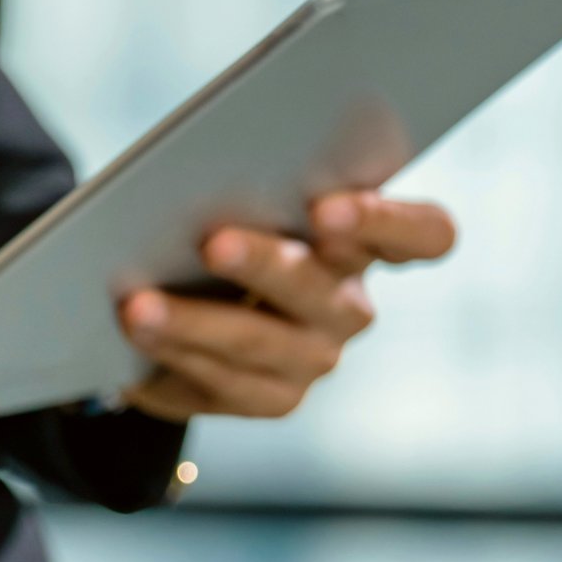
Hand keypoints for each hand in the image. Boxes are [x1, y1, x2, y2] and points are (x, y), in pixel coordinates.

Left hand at [116, 190, 456, 421]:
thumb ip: (250, 175)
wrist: (186, 289)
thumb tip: (207, 165)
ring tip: (137, 305)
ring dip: (197, 323)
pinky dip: (177, 354)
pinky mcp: (271, 396)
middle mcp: (350, 303)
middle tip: (212, 243)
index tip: (329, 207)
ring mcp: (314, 356)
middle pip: (326, 290)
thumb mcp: (242, 188)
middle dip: (266, 266)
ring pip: (265, 344)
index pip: (426, 234)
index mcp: (367, 237)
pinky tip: (136, 334)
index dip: (388, 222)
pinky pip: (227, 384)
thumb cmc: (225, 215)